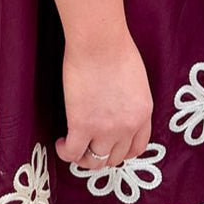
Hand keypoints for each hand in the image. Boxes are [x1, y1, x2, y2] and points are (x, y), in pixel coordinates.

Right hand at [54, 30, 153, 169]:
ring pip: (95, 161)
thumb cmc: (114, 48)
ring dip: (83, 158)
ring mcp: (105, 130)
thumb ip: (130, 99)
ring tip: (72, 145)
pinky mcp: (82, 126)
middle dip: (101, 154)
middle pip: (115, 158)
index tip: (109, 145)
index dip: (121, 151)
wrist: (99, 42)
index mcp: (143, 113)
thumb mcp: (135, 80)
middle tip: (87, 145)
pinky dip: (65, 152)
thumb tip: (116, 106)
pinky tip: (60, 141)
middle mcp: (128, 127)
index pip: (137, 148)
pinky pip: (72, 153)